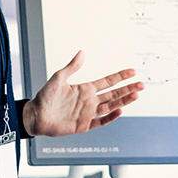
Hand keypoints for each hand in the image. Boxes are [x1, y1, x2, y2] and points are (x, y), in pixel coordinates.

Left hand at [22, 50, 142, 137]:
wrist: (36, 116)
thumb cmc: (45, 96)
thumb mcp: (58, 78)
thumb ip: (72, 67)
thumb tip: (82, 52)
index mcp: (85, 89)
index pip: (107, 82)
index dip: (120, 77)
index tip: (132, 72)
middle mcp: (89, 101)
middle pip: (114, 94)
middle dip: (128, 89)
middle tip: (142, 84)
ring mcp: (88, 113)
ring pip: (110, 106)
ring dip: (124, 101)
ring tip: (136, 95)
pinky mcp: (84, 125)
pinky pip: (100, 122)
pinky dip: (110, 117)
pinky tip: (120, 111)